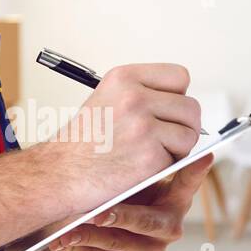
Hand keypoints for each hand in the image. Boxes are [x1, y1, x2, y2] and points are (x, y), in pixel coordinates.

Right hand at [37, 63, 201, 212]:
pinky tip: (141, 167)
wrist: (60, 174)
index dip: (177, 96)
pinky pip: (179, 159)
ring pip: (189, 134)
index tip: (165, 111)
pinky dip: (164, 167)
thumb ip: (143, 93)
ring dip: (177, 148)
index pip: (179, 76)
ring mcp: (143, 127)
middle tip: (163, 139)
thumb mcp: (107, 99)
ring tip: (150, 153)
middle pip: (190, 107)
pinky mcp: (149, 156)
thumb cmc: (82, 142)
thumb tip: (181, 101)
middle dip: (182, 126)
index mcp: (124, 78)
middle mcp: (134, 97)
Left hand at [40, 154, 213, 250]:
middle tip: (99, 212)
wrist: (83, 218)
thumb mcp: (125, 167)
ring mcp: (148, 247)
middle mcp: (166, 223)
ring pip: (122, 242)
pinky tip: (62, 239)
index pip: (187, 182)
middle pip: (154, 222)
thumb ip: (138, 147)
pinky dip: (80, 246)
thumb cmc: (109, 187)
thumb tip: (140, 104)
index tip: (202, 156)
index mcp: (173, 196)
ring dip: (94, 234)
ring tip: (73, 223)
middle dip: (124, 216)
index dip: (195, 172)